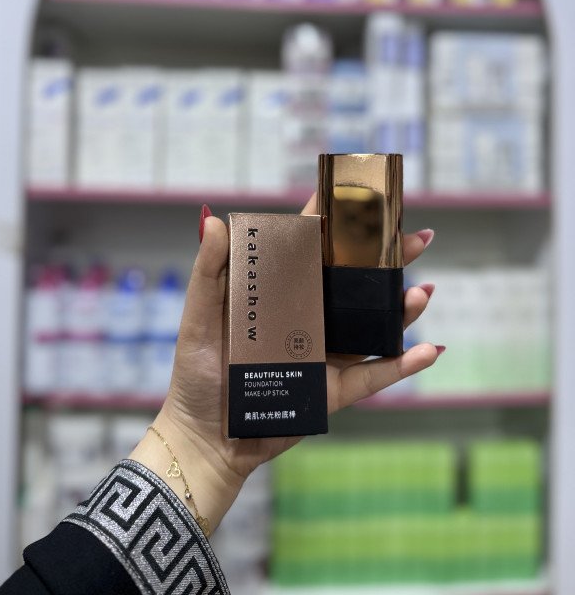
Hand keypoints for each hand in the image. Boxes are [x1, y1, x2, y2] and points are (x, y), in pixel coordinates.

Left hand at [130, 196, 440, 532]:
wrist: (205, 435)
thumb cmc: (197, 371)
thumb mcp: (199, 315)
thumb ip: (208, 269)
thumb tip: (214, 222)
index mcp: (280, 291)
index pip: (312, 246)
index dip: (338, 219)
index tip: (365, 191)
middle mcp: (309, 316)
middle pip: (354, 280)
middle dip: (388, 259)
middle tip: (418, 239)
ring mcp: (325, 352)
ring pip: (372, 324)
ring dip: (402, 308)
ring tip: (422, 292)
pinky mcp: (333, 389)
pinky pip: (375, 375)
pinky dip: (403, 364)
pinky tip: (430, 349)